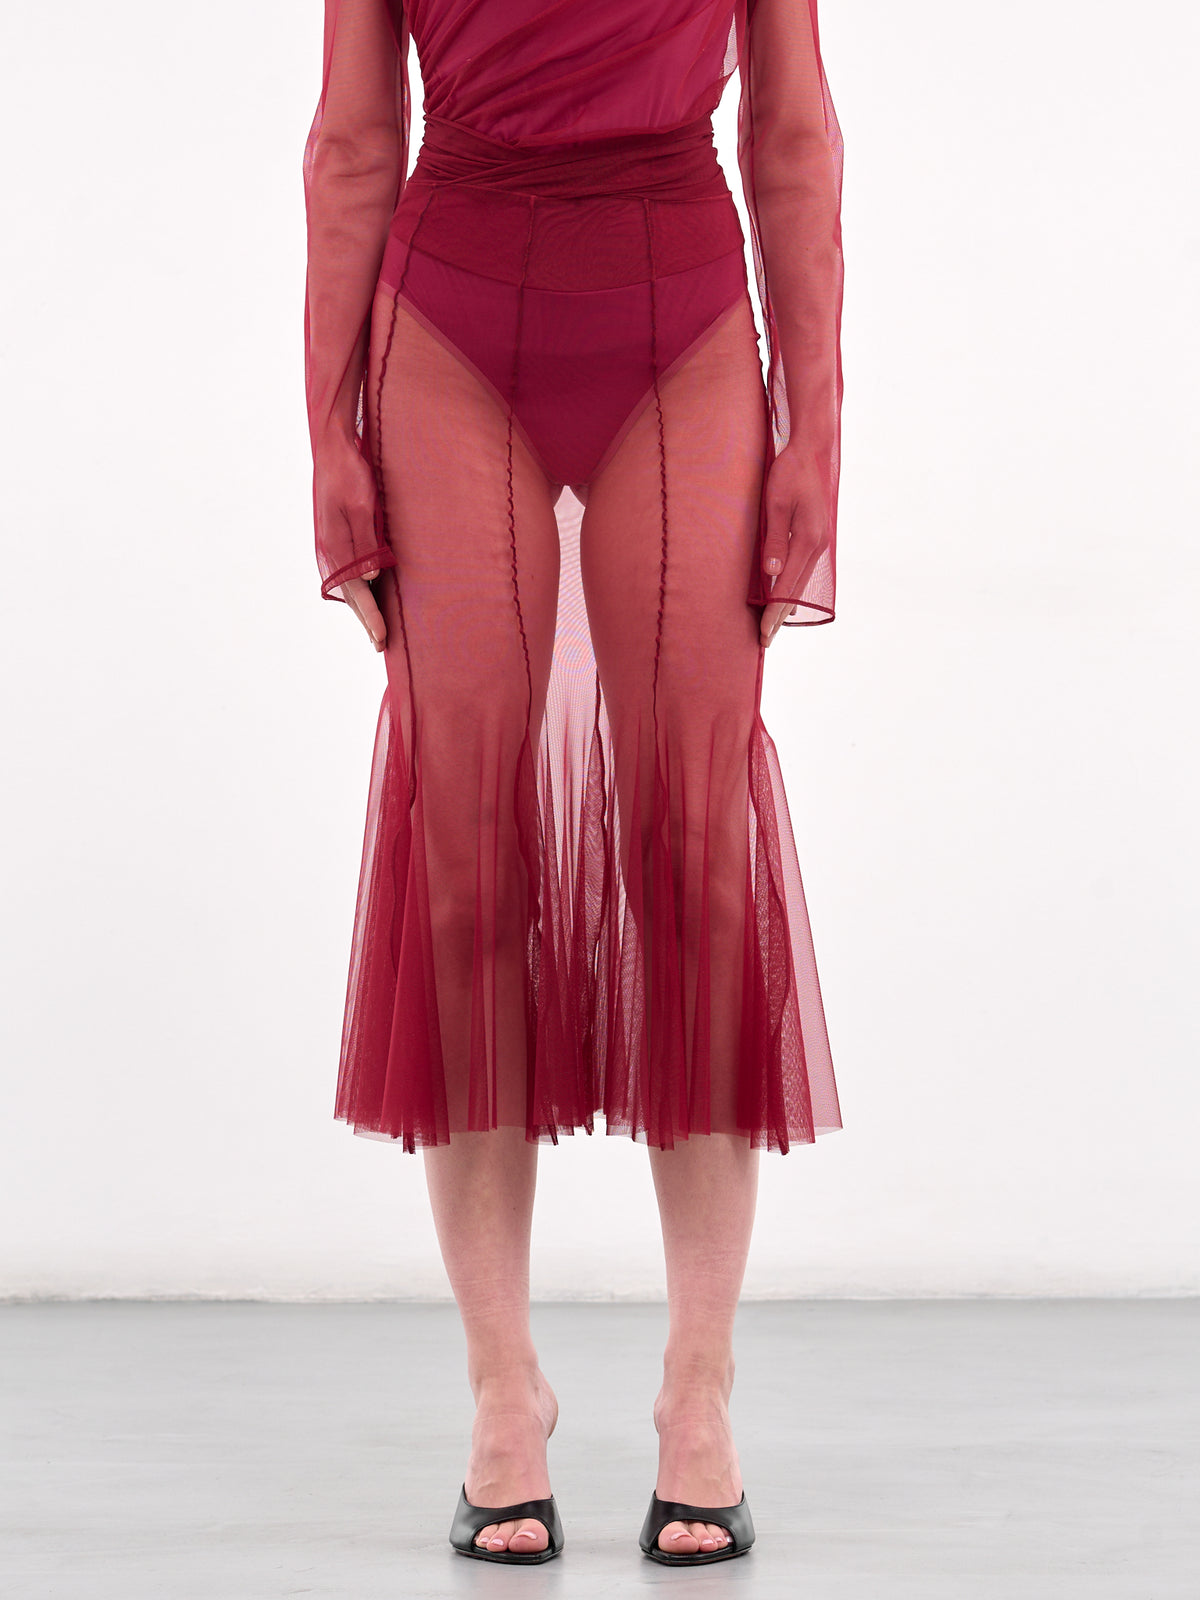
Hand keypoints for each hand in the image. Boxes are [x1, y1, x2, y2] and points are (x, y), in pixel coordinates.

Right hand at [314, 435, 387, 649]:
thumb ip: (365, 542)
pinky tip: (370, 594)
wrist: (334, 448)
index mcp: (334, 546)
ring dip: (361, 607)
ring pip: (347, 586)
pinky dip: (359, 589)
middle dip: (365, 619)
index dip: (370, 617)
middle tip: (381, 645)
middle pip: (349, 595)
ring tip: (375, 629)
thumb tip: (371, 579)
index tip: (382, 640)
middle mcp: (329, 550)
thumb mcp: (362, 505)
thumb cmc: (350, 473)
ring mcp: (331, 545)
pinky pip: (347, 571)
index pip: (355, 592)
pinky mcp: (336, 537)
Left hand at [758, 441, 828, 646]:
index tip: (763, 634)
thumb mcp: (776, 504)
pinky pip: (801, 570)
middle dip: (779, 617)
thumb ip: (774, 539)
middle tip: (765, 642)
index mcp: (808, 540)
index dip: (774, 612)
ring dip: (786, 606)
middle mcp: (817, 545)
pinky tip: (784, 600)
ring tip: (772, 627)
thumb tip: (772, 573)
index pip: (788, 587)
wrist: (809, 452)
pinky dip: (791, 588)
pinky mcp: (814, 537)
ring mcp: (818, 542)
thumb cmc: (788, 473)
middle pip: (796, 591)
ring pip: (800, 582)